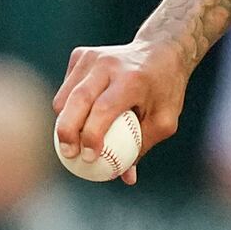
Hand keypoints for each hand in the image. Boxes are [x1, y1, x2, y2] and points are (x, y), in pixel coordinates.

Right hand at [54, 38, 195, 186]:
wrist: (160, 51)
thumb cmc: (164, 92)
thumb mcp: (165, 121)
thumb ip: (142, 147)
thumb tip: (125, 177)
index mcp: (132, 80)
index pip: (103, 110)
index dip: (92, 136)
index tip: (89, 158)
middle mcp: (108, 64)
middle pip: (77, 100)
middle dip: (66, 131)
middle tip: (68, 154)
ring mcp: (91, 56)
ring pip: (65, 96)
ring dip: (65, 121)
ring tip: (74, 140)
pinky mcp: (80, 55)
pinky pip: (67, 87)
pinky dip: (69, 106)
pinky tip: (83, 115)